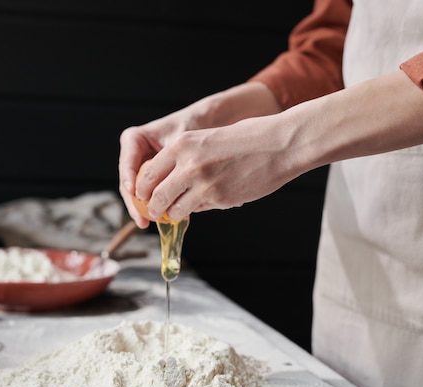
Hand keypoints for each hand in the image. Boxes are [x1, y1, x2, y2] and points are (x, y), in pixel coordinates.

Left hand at [119, 82, 281, 226]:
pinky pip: (198, 210)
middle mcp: (187, 165)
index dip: (143, 189)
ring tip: (179, 209)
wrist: (279, 144)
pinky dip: (197, 210)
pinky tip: (206, 201)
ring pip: (174, 210)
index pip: (147, 175)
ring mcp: (203, 184)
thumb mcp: (206, 139)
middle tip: (156, 210)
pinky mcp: (219, 199)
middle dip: (153, 207)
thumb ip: (184, 158)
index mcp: (181, 145)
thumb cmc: (246, 139)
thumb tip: (166, 182)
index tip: (145, 196)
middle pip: (156, 196)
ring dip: (174, 213)